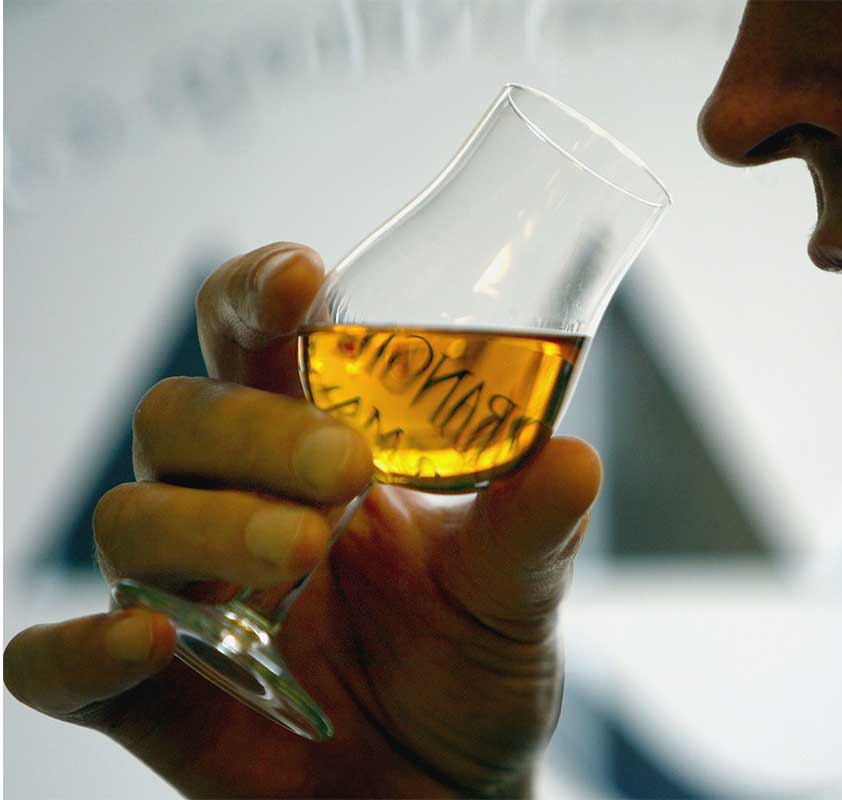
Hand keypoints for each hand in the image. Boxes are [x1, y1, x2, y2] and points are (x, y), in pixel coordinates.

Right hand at [4, 243, 599, 797]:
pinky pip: (59, 662)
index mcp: (318, 445)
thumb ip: (532, 530)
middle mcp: (236, 502)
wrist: (450, 788)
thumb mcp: (514, 592)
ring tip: (297, 549)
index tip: (302, 280)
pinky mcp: (150, 696)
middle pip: (183, 417)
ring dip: (205, 527)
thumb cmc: (470, 664)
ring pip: (131, 521)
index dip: (257, 293)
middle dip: (253, 430)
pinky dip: (78, 650)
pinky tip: (142, 643)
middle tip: (343, 469)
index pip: (255, 338)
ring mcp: (186, 597)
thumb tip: (573, 458)